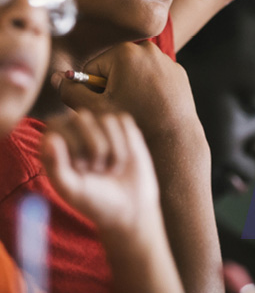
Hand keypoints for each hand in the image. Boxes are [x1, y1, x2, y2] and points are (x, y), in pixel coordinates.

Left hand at [41, 110, 162, 239]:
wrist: (130, 208)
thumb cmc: (95, 201)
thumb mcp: (71, 189)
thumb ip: (56, 166)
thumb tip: (51, 138)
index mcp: (55, 146)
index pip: (57, 124)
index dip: (71, 146)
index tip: (80, 169)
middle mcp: (75, 131)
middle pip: (82, 116)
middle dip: (94, 147)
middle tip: (97, 169)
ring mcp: (101, 127)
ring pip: (106, 119)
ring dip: (113, 148)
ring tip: (110, 166)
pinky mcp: (124, 127)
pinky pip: (124, 120)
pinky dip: (126, 141)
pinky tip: (124, 158)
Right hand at [55, 41, 201, 147]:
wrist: (173, 136)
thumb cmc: (132, 120)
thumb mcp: (94, 107)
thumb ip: (70, 91)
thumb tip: (57, 78)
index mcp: (124, 51)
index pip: (93, 69)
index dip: (93, 90)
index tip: (106, 104)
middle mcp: (147, 48)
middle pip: (114, 69)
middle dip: (112, 87)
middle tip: (122, 107)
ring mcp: (165, 59)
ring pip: (134, 74)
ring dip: (130, 88)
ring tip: (138, 107)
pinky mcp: (178, 71)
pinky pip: (154, 78)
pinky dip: (150, 90)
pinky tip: (152, 106)